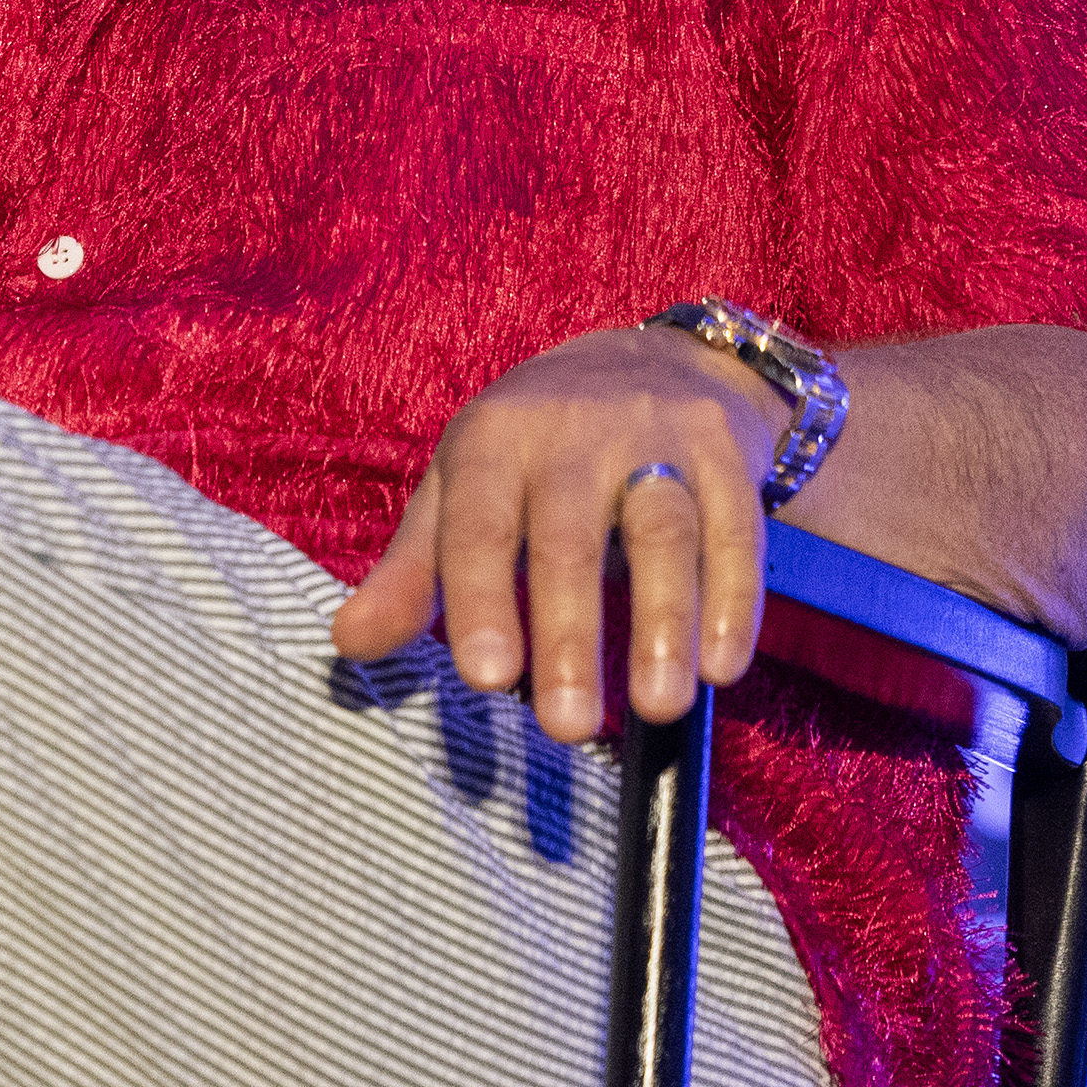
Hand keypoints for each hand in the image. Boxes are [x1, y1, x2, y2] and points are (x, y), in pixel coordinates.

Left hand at [329, 325, 788, 743]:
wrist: (651, 361)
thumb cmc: (535, 451)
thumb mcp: (462, 491)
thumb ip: (414, 572)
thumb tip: (349, 643)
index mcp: (494, 440)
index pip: (479, 523)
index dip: (481, 598)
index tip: (485, 678)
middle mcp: (575, 432)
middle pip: (571, 534)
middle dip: (569, 631)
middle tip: (565, 726)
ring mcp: (657, 436)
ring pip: (663, 528)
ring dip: (664, 620)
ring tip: (657, 705)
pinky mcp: (724, 453)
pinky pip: (737, 528)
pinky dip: (733, 600)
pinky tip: (721, 667)